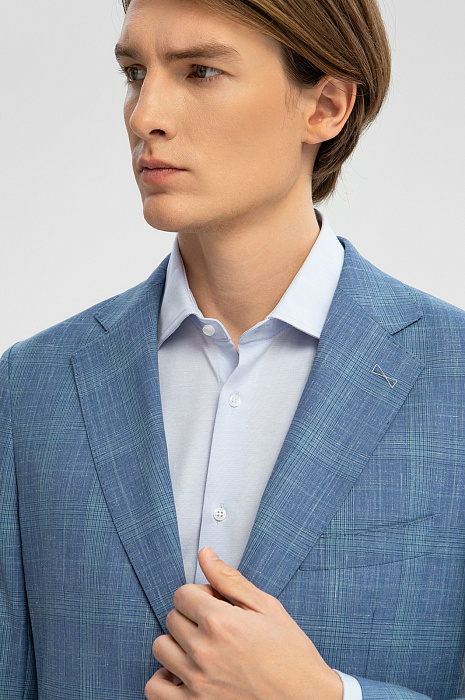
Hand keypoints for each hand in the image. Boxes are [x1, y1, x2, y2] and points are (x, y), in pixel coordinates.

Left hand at [145, 547, 342, 699]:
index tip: (215, 604)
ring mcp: (197, 682)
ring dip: (177, 644)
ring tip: (200, 648)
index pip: (182, 593)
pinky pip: (155, 689)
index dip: (200, 595)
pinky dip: (164, 680)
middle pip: (172, 617)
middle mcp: (204, 651)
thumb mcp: (266, 607)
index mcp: (221, 622)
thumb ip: (230, 580)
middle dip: (191, 616)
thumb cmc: (291, 654)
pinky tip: (183, 673)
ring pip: (161, 647)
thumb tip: (205, 555)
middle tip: (215, 627)